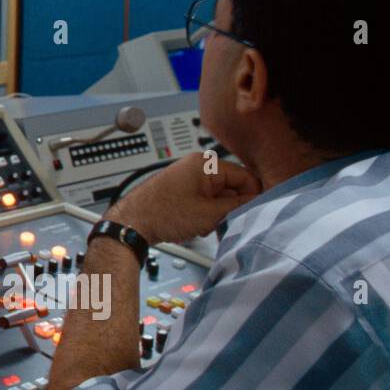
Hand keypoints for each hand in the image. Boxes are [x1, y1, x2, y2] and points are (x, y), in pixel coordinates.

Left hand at [106, 151, 260, 244]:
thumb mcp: (209, 213)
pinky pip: (205, 200)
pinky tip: (194, 225)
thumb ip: (237, 206)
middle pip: (232, 187)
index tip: (253, 213)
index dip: (252, 197)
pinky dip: (205, 214)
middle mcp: (197, 166)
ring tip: (203, 225)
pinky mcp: (182, 189)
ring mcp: (188, 177)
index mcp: (206, 164)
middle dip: (230, 207)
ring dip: (217, 213)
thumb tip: (256, 202)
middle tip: (223, 222)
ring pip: (218, 196)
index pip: (245, 177)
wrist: (133, 223)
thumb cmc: (161, 214)